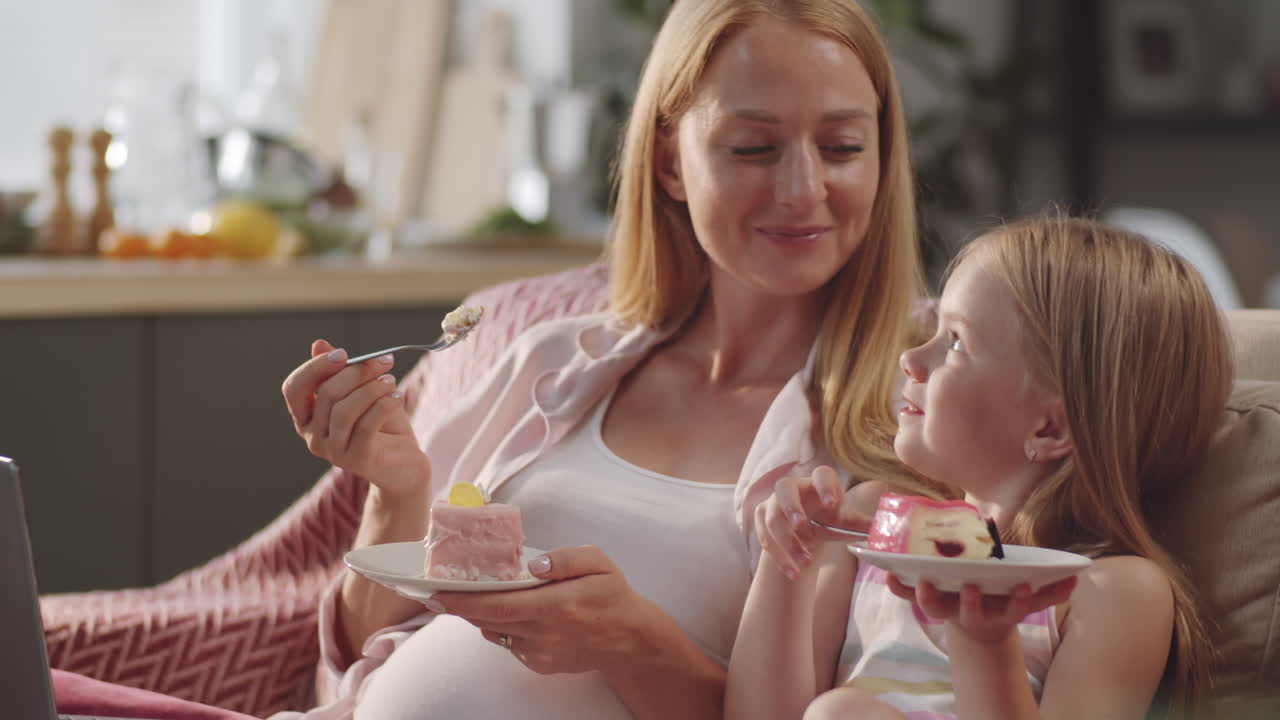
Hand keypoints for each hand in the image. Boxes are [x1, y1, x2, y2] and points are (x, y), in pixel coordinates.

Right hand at [281, 339, 428, 495]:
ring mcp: (333, 452)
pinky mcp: (357, 460)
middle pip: (326, 395)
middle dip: (356, 372)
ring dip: (371, 388)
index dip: (314, 368)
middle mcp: (313, 437)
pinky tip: (398, 396)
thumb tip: (319, 344)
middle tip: (384, 361)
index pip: (294, 389)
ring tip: (391, 379)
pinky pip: (366, 425)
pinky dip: (383, 405)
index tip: (344, 353)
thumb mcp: (361, 392)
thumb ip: (340, 371)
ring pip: (344, 410)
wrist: (405, 463)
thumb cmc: (381, 424)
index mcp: (307, 419)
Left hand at [433, 546, 659, 675]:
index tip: (436, 591)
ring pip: (494, 632)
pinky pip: (507, 642)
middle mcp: (545, 633)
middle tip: (435, 590)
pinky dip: (497, 625)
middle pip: (488, 620)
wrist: (629, 640)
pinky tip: (500, 610)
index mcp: (557, 606)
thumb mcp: (599, 563)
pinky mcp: (538, 663)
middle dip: (458, 606)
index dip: (464, 600)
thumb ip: (565, 559)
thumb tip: (532, 563)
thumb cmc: (612, 595)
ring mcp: (540, 653)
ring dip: (476, 615)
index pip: (499, 604)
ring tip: (461, 596)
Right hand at [754, 466, 870, 578]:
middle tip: (801, 525)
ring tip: (805, 564)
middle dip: (792, 506)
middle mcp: (792, 488)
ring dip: (787, 543)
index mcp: (817, 483)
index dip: (825, 486)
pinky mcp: (761, 518)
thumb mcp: (846, 522)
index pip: (821, 474)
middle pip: (784, 488)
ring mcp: (773, 502)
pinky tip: (792, 571)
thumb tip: (888, 529)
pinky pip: (765, 537)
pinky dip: (779, 556)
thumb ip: (863, 524)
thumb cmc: (829, 521)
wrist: (805, 531)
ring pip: (774, 519)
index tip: (833, 504)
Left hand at [887, 575, 1077, 645]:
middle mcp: (972, 612)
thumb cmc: (1002, 600)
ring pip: (935, 607)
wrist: (977, 625)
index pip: (1013, 608)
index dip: (1019, 601)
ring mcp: (948, 609)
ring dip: (927, 596)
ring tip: (922, 580)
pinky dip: (897, 586)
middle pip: (970, 611)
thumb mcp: (1026, 599)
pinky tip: (887, 572)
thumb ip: (1050, 591)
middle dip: (971, 602)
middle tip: (970, 587)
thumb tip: (1076, 577)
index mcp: (1000, 611)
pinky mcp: (927, 602)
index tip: (1025, 587)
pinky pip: (907, 596)